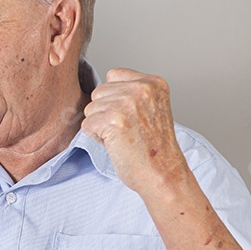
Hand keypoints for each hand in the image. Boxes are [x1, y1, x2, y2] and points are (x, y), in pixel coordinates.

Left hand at [82, 68, 187, 195]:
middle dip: (106, 113)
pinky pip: (87, 124)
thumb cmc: (155, 148)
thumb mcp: (152, 108)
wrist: (163, 174)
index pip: (113, 75)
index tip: (131, 117)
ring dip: (101, 126)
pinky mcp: (112, 120)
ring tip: (124, 137)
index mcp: (153, 83)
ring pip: (90, 108)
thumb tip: (101, 89)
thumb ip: (131, 93)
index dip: (114, 99)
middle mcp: (141, 88)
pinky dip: (97, 138)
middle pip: (98, 92)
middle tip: (128, 130)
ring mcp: (127, 103)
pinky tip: (117, 144)